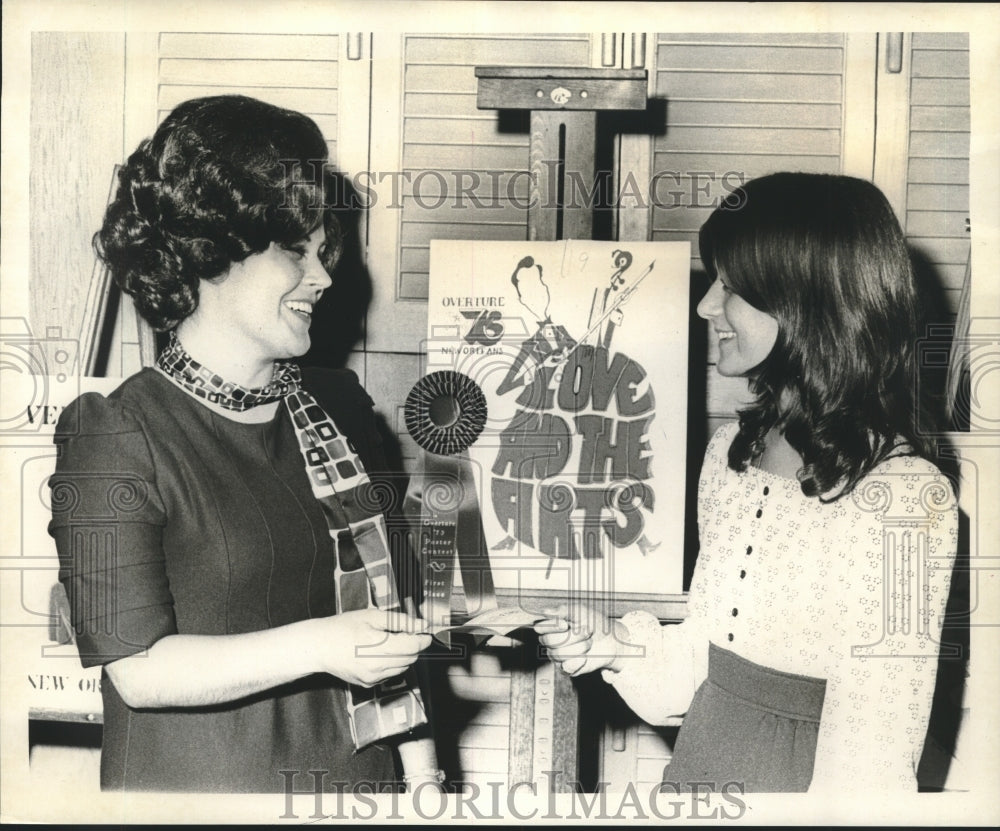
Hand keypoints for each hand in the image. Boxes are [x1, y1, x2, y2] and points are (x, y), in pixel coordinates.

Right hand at [314, 608, 431, 687]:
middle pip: (411, 658)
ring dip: (403, 656)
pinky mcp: (368, 684)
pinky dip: (391, 664)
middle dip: (413, 646)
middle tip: (404, 633)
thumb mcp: (372, 616)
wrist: (320, 646)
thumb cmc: (343, 628)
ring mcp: (373, 678)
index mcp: (379, 646)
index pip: (414, 647)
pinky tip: (378, 653)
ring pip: (403, 668)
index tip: (424, 632)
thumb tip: (420, 625)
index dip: (423, 638)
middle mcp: (378, 666)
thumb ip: (400, 621)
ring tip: (389, 642)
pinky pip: (390, 674)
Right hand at [534, 605, 625, 676]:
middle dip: (571, 636)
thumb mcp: (580, 611)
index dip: (551, 627)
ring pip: (558, 654)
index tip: (566, 624)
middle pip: (549, 641)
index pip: (539, 627)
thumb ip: (563, 610)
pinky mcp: (566, 669)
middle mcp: (551, 641)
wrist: (610, 640)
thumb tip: (545, 611)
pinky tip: (585, 656)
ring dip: (579, 647)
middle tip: (586, 631)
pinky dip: (579, 661)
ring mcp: (558, 656)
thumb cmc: (594, 623)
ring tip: (588, 643)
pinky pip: (566, 667)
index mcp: (552, 626)